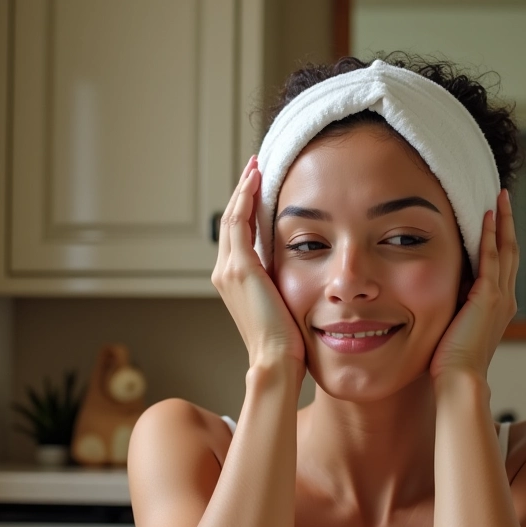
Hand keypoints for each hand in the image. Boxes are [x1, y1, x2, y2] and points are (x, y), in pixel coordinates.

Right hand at [211, 156, 305, 368]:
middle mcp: (224, 272)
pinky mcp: (239, 268)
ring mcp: (228, 269)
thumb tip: (301, 270)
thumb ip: (282, 284)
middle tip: (256, 167)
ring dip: (244, 189)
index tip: (259, 187)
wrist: (276, 360)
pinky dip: (246, 198)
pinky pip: (239, 221)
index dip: (247, 209)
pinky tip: (257, 179)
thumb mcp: (283, 304)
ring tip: (256, 166)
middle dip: (244, 192)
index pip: (238, 236)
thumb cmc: (286, 342)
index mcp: (234, 281)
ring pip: (233, 217)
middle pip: (231, 221)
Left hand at [429, 189, 518, 381]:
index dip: (500, 240)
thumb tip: (440, 292)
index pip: (502, 266)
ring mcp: (499, 297)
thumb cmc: (452, 362)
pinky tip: (488, 216)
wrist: (460, 378)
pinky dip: (491, 235)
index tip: (495, 219)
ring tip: (500, 197)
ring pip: (506, 249)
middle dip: (507, 223)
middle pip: (511, 251)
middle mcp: (505, 299)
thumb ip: (455, 307)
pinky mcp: (488, 297)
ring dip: (503, 221)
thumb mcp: (455, 327)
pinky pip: (492, 257)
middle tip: (503, 198)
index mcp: (498, 307)